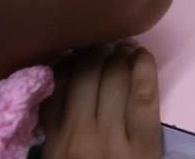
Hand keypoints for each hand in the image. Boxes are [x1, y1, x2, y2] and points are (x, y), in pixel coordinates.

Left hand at [41, 43, 161, 157]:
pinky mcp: (48, 137)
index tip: (141, 54)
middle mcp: (104, 142)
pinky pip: (56, 90)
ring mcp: (72, 138)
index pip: (143, 96)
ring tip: (99, 49)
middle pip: (113, 79)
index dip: (143, 65)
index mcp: (139, 152)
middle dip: (118, 53)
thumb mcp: (146, 158)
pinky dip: (65, 69)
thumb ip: (144, 123)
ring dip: (92, 54)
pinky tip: (73, 63)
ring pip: (83, 77)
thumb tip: (136, 74)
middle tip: (120, 46)